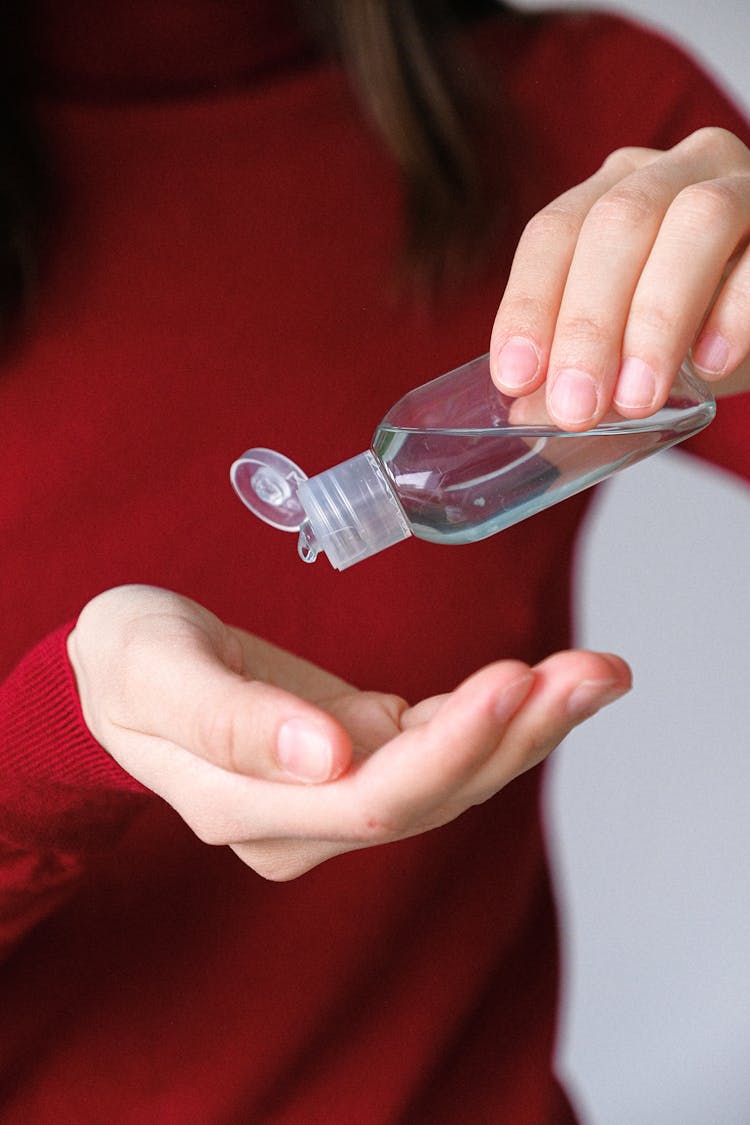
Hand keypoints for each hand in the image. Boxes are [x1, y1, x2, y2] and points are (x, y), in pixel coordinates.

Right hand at [67, 585, 630, 879]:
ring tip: (599, 672)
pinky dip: (499, 712)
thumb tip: (324, 758)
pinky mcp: (361, 752)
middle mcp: (304, 818)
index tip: (509, 682)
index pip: (371, 800)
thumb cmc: (126, 658)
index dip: (448, 751)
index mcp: (247, 808)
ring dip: (528, 725)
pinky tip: (552, 683)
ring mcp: (337, 791)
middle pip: (432, 796)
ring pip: (452, 775)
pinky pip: (442, 743)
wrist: (126, 663)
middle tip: (595, 673)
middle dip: (517, 735)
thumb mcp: (153, 670)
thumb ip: (228, 721)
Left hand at [490, 127, 749, 429]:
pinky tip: (710, 365)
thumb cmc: (698, 326)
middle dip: (589, 323)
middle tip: (577, 407)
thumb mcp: (630, 350)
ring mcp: (741, 185)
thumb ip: (582, 373)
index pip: (554, 233)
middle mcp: (672, 173)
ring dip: (657, 317)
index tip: (516, 378)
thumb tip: (528, 414)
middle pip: (618, 224)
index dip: (529, 304)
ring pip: (697, 220)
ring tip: (638, 398)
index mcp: (611, 193)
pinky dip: (734, 313)